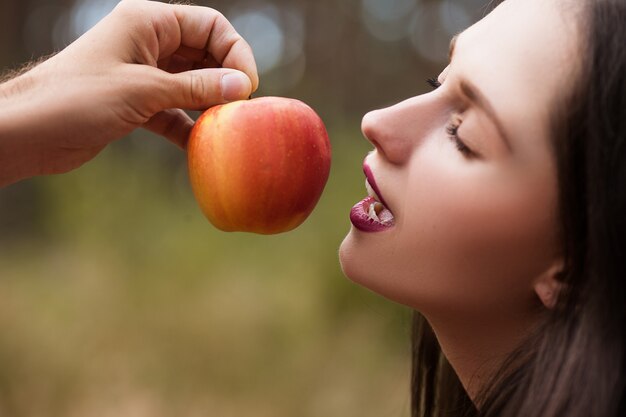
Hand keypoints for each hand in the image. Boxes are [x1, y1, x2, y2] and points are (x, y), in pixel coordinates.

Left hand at [0, 0, 257, 186]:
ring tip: (225, 129)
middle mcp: (149, 43)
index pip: (209, 26)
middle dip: (225, 80)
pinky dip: (188, 126)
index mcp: (148, 22)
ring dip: (210, 105)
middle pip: (205, 55)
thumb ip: (196, 87)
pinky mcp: (137, 103)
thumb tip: (242, 86)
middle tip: (240, 110)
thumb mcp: (144, 90)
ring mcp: (144, 74)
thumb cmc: (77, 99)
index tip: (246, 86)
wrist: (29, 132)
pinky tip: (200, 146)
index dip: (234, 52)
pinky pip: (175, 111)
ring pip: (192, 84)